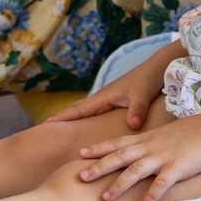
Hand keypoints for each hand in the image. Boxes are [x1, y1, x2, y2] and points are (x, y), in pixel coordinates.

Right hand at [46, 59, 165, 130]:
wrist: (158, 68)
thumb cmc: (148, 80)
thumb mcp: (142, 96)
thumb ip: (137, 110)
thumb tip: (132, 125)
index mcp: (105, 97)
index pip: (79, 109)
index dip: (63, 117)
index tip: (45, 125)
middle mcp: (103, 98)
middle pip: (78, 110)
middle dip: (61, 119)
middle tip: (42, 131)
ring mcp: (109, 100)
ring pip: (86, 112)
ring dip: (72, 120)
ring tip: (59, 132)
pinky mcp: (116, 102)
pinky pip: (96, 114)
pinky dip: (86, 120)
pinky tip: (85, 128)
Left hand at [77, 117, 200, 200]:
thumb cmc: (190, 133)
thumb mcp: (164, 134)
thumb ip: (149, 143)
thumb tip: (139, 151)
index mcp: (146, 139)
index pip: (117, 143)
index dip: (98, 148)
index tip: (80, 154)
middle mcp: (150, 147)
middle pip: (119, 157)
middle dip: (99, 167)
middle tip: (81, 177)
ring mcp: (162, 158)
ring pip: (135, 171)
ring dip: (119, 185)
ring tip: (105, 199)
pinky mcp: (177, 168)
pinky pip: (161, 184)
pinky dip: (150, 196)